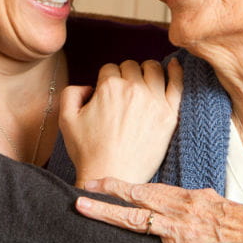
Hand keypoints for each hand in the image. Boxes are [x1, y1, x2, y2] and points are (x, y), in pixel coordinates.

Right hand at [59, 58, 182, 186]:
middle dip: (125, 74)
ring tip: (143, 81)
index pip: (110, 68)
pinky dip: (176, 71)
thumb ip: (71, 93)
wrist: (112, 176)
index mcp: (109, 87)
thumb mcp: (66, 119)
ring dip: (146, 71)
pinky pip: (177, 84)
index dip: (106, 79)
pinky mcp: (169, 114)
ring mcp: (154, 101)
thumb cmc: (88, 151)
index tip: (108, 92)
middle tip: (123, 92)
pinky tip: (173, 65)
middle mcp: (133, 89)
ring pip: (153, 69)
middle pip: (131, 66)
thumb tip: (89, 87)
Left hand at [75, 177, 242, 242]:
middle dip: (108, 194)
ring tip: (82, 210)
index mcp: (191, 199)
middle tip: (81, 190)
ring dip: (108, 215)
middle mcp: (181, 213)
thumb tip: (192, 197)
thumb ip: (203, 203)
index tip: (103, 181)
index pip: (150, 189)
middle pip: (137, 200)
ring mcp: (181, 236)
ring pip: (137, 222)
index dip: (124, 185)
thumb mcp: (225, 207)